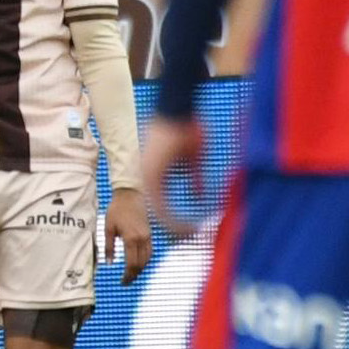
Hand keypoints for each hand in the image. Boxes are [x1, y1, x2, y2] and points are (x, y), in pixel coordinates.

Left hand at [104, 187, 153, 284]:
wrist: (130, 195)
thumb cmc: (117, 210)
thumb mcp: (108, 228)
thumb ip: (108, 247)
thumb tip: (108, 263)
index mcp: (130, 239)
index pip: (131, 264)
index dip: (127, 276)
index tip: (122, 282)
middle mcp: (142, 239)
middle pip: (141, 264)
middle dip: (134, 275)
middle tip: (126, 282)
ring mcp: (148, 236)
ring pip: (147, 259)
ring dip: (140, 269)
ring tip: (131, 274)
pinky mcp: (149, 233)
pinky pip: (150, 251)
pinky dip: (145, 260)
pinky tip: (138, 262)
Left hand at [141, 115, 205, 237]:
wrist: (178, 110)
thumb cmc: (186, 130)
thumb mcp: (192, 161)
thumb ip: (194, 180)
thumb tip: (200, 196)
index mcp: (156, 176)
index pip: (164, 207)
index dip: (177, 220)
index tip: (190, 231)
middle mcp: (149, 179)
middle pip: (160, 213)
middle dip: (175, 228)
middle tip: (189, 238)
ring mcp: (148, 177)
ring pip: (160, 212)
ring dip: (176, 225)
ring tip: (190, 235)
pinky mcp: (152, 174)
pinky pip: (161, 204)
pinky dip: (175, 216)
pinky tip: (186, 225)